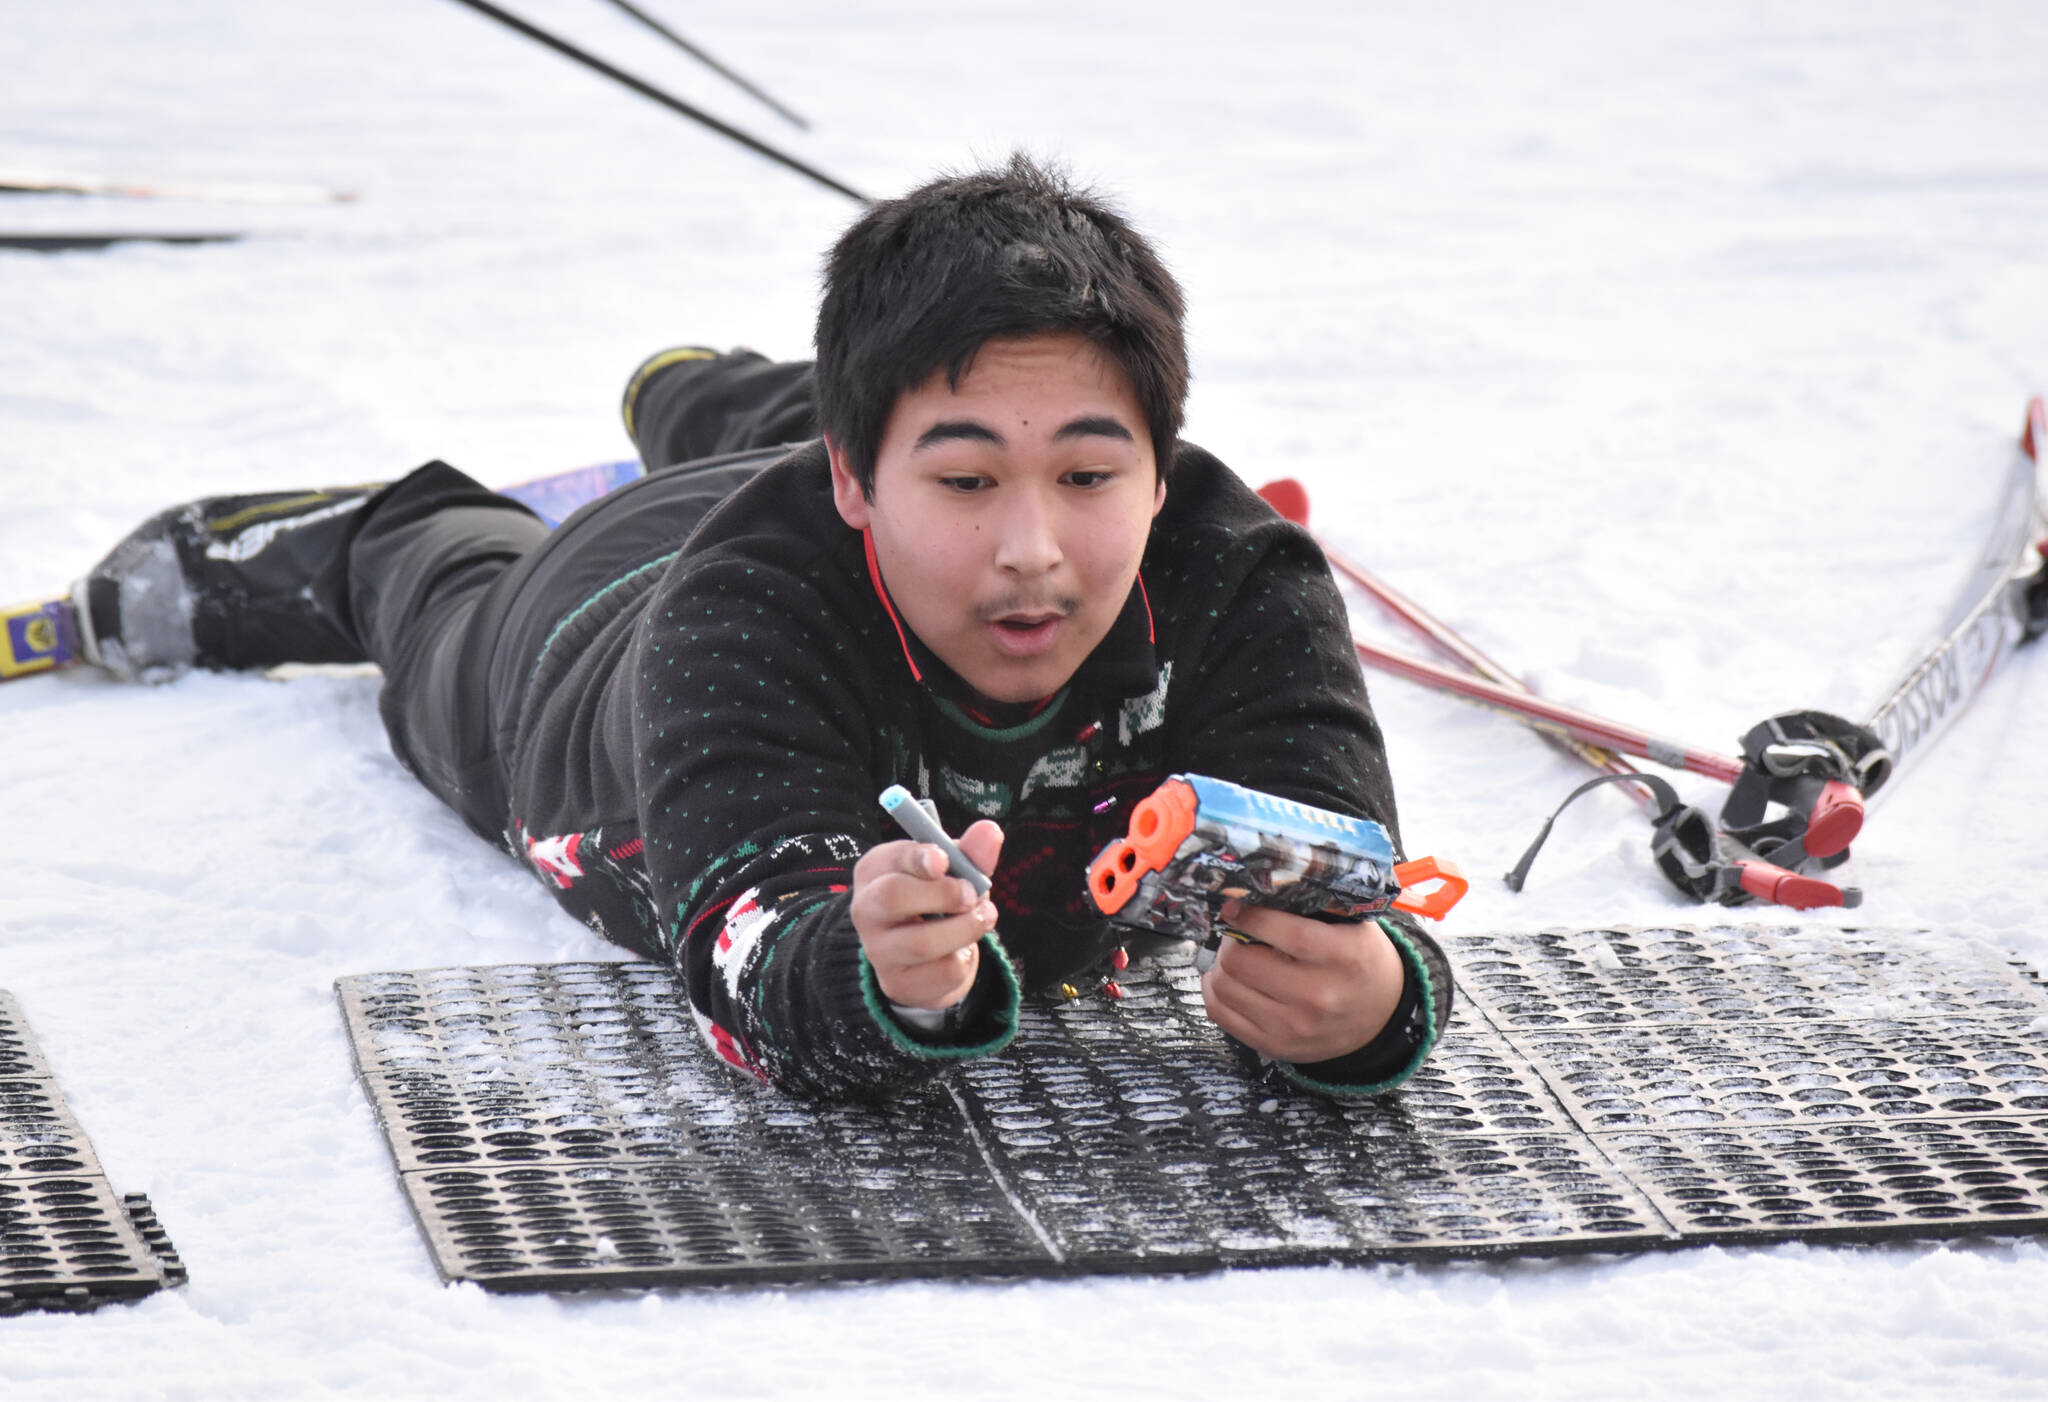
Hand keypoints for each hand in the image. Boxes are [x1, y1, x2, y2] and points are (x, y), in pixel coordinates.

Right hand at [850, 820, 1003, 1011]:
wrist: (923, 958)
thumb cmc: (935, 901)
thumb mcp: (952, 872)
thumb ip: (970, 853)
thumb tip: (990, 831)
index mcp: (875, 870)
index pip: (891, 859)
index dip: (919, 857)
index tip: (944, 860)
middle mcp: (866, 908)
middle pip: (893, 897)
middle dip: (943, 893)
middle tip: (972, 895)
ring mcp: (877, 949)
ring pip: (922, 943)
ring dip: (965, 929)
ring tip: (983, 918)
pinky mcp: (896, 982)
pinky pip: (942, 971)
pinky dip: (965, 958)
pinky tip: (962, 949)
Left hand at [1200, 900, 1404, 1063]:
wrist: (1381, 1018)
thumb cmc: (1360, 962)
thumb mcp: (1354, 926)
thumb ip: (1315, 906)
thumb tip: (1260, 888)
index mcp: (1343, 957)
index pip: (1288, 934)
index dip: (1251, 916)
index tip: (1235, 906)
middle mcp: (1318, 996)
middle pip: (1242, 961)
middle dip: (1231, 940)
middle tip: (1236, 932)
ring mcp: (1294, 1026)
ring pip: (1223, 986)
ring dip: (1220, 964)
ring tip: (1234, 955)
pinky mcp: (1274, 1045)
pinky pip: (1220, 1013)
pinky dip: (1214, 991)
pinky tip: (1228, 979)